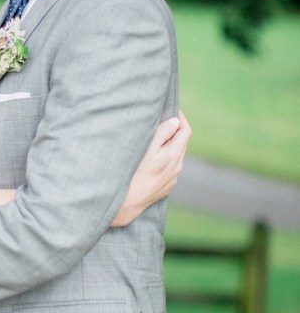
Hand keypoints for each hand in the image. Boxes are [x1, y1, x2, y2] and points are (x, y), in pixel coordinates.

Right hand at [113, 111, 190, 226]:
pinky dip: (166, 158)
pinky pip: (170, 167)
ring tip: (155, 139)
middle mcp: (177, 166)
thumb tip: (175, 121)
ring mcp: (173, 178)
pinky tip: (152, 159)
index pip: (186, 131)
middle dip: (175, 130)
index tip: (172, 110)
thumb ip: (163, 132)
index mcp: (174, 154)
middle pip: (182, 142)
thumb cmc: (134, 172)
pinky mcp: (166, 186)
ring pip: (176, 155)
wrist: (127, 203)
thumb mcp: (147, 147)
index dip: (181, 118)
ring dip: (170, 145)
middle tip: (162, 121)